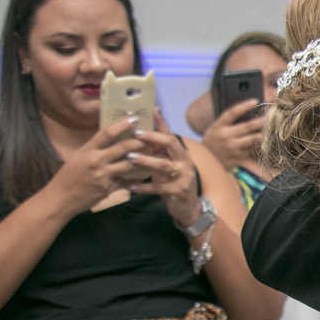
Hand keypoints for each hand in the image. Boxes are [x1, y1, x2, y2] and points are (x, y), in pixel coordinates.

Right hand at [45, 116, 145, 214]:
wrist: (60, 198)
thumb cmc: (68, 176)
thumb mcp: (78, 157)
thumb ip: (94, 149)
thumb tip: (111, 138)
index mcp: (87, 150)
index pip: (107, 133)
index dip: (122, 125)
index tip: (134, 118)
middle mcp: (96, 161)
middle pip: (123, 147)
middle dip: (140, 141)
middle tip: (152, 137)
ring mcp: (103, 175)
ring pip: (129, 164)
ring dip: (142, 159)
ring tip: (154, 155)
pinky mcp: (108, 188)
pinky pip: (126, 182)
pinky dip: (135, 179)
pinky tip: (143, 177)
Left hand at [123, 110, 202, 225]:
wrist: (189, 209)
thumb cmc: (175, 185)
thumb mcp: (170, 167)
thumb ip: (160, 154)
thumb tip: (146, 136)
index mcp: (182, 155)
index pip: (171, 135)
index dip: (162, 123)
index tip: (151, 110)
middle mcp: (185, 163)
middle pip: (171, 144)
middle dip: (153, 137)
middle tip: (135, 133)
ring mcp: (182, 178)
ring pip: (163, 165)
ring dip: (145, 160)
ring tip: (129, 157)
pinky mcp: (177, 192)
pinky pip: (157, 188)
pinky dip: (142, 187)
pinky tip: (129, 185)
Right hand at [201, 100, 264, 169]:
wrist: (206, 162)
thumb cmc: (213, 142)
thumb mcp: (215, 129)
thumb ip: (228, 122)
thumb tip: (247, 112)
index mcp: (218, 126)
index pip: (232, 113)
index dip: (244, 106)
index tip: (255, 101)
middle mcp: (225, 136)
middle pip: (247, 126)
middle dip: (261, 120)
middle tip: (271, 115)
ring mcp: (233, 148)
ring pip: (253, 139)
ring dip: (264, 133)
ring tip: (273, 128)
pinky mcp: (239, 157)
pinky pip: (253, 149)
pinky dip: (260, 144)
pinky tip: (267, 140)